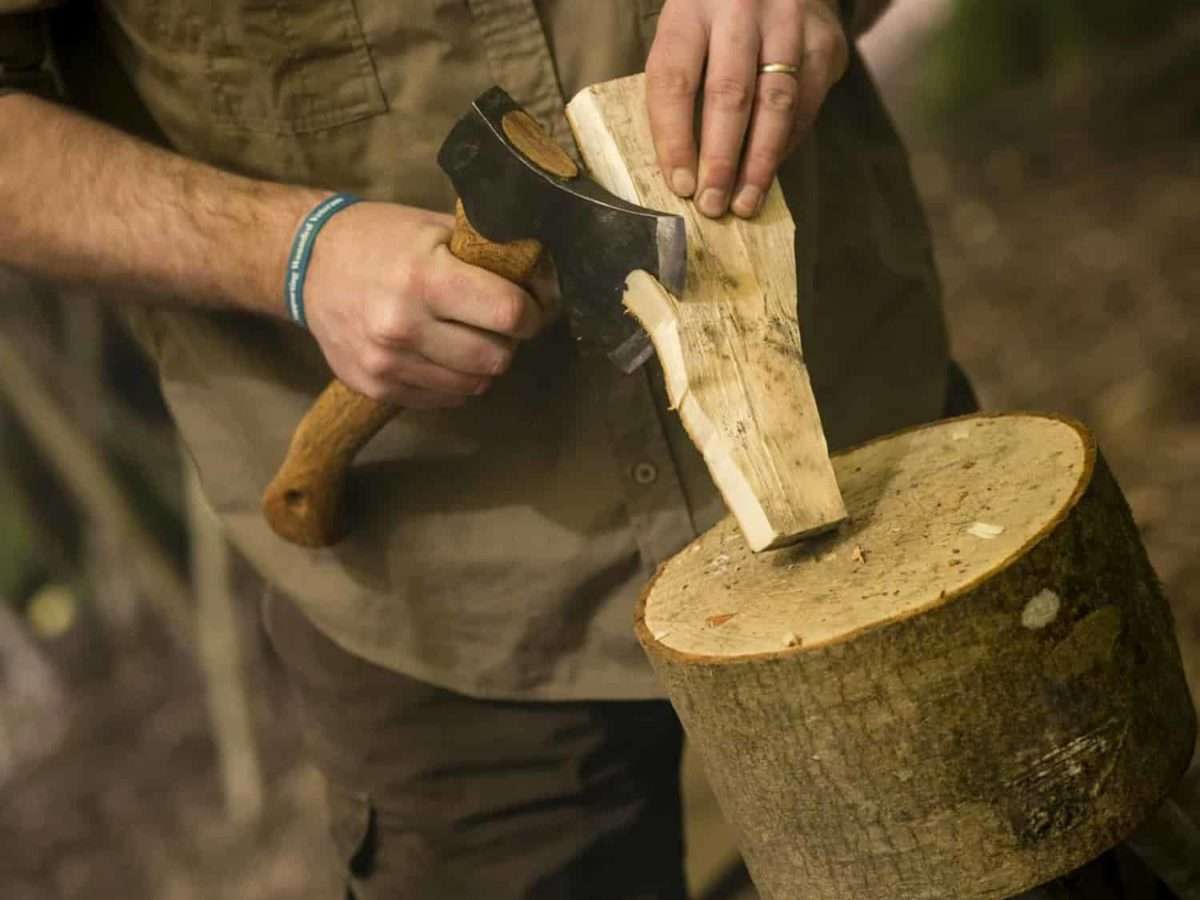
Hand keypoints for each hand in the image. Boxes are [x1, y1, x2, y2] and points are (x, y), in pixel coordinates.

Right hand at [302, 201, 542, 408]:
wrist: (308, 263)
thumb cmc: (381, 239)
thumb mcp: (434, 229)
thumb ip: (486, 255)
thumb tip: (543, 281)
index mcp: (424, 278)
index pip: (509, 314)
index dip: (530, 312)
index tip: (528, 306)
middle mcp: (403, 326)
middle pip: (496, 358)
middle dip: (507, 341)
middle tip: (496, 323)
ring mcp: (386, 363)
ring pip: (473, 385)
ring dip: (482, 364)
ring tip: (468, 336)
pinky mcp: (375, 387)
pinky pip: (443, 399)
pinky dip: (454, 380)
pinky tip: (442, 353)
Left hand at [645, 0, 848, 218]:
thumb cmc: (717, 21)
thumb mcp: (687, 36)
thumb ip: (681, 88)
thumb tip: (683, 171)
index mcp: (691, 8)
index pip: (674, 80)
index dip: (675, 139)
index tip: (681, 184)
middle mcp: (740, 8)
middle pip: (729, 93)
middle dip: (721, 159)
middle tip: (713, 204)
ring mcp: (787, 20)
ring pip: (775, 103)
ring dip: (759, 161)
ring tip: (745, 202)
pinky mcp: (822, 38)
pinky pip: (806, 103)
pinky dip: (787, 144)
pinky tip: (770, 171)